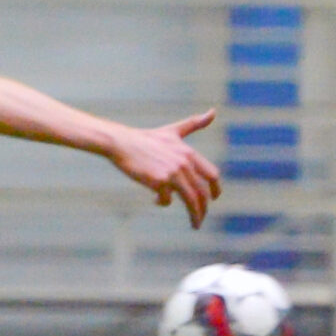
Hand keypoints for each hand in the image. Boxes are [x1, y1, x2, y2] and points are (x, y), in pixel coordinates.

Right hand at [112, 109, 221, 228]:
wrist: (120, 142)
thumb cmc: (144, 138)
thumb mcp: (172, 131)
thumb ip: (194, 123)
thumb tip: (214, 111)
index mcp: (189, 153)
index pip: (212, 174)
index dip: (215, 189)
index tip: (213, 199)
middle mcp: (184, 163)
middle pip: (202, 192)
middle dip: (203, 208)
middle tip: (200, 219)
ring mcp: (172, 172)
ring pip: (190, 199)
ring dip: (195, 214)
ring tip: (195, 224)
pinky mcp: (158, 181)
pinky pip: (166, 199)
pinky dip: (162, 202)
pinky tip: (155, 200)